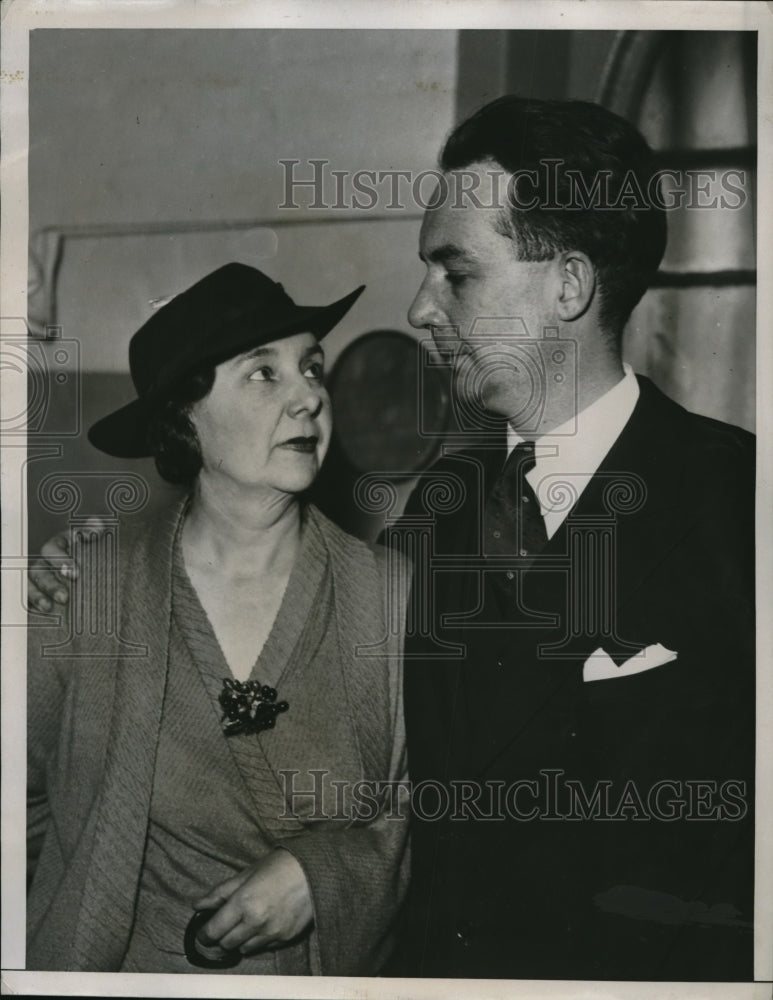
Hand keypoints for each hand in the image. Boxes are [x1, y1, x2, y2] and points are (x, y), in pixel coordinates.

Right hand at [27, 518, 106, 611]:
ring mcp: (36, 578)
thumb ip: (94, 533)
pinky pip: (27, 599)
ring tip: (48, 608)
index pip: (52, 550)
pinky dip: (32, 606)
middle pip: (40, 571)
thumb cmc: (91, 553)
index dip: (61, 561)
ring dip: (37, 597)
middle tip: (64, 597)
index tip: (75, 574)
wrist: (91, 569)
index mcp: (58, 545)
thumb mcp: (92, 540)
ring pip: (29, 585)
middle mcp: (44, 561)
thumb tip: (97, 526)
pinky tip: (40, 614)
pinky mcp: (34, 593)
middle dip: (50, 585)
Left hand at [193, 848, 312, 956]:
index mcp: (244, 902)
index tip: (203, 931)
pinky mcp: (285, 938)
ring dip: (239, 939)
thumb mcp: (248, 873)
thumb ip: (221, 892)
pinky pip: (263, 947)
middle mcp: (256, 921)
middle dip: (221, 937)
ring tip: (245, 923)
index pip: (214, 930)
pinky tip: (263, 923)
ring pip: (244, 949)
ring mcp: (272, 932)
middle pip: (226, 944)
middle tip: (223, 926)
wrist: (317, 870)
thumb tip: (198, 905)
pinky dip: (258, 939)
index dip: (204, 933)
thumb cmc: (281, 865)